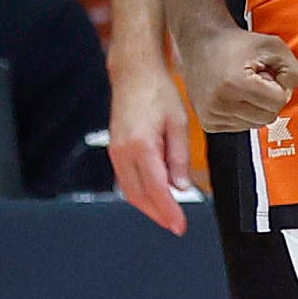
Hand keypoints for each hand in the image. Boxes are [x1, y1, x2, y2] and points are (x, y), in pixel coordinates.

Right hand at [108, 51, 194, 236]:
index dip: (169, 211)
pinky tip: (154, 195)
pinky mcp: (114, 149)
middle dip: (158, 214)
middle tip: (176, 224)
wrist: (134, 72)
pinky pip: (125, 180)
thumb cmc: (158, 91)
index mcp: (141, 145)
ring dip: (148, 206)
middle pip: (140, 196)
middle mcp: (124, 151)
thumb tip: (182, 187)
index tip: (180, 226)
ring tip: (167, 214)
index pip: (157, 189)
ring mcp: (116, 151)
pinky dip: (140, 193)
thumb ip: (180, 158)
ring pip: (130, 191)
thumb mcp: (179, 123)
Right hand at [172, 22, 297, 134]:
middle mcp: (220, 103)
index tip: (265, 73)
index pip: (278, 101)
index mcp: (235, 83)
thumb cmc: (235, 44)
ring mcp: (212, 115)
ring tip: (243, 87)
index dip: (278, 85)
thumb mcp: (271, 45)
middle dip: (268, 98)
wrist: (201, 43)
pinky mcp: (208, 122)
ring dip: (255, 107)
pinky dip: (243, 113)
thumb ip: (292, 68)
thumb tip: (290, 92)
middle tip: (256, 80)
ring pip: (255, 124)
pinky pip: (240, 127)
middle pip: (268, 116)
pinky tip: (234, 96)